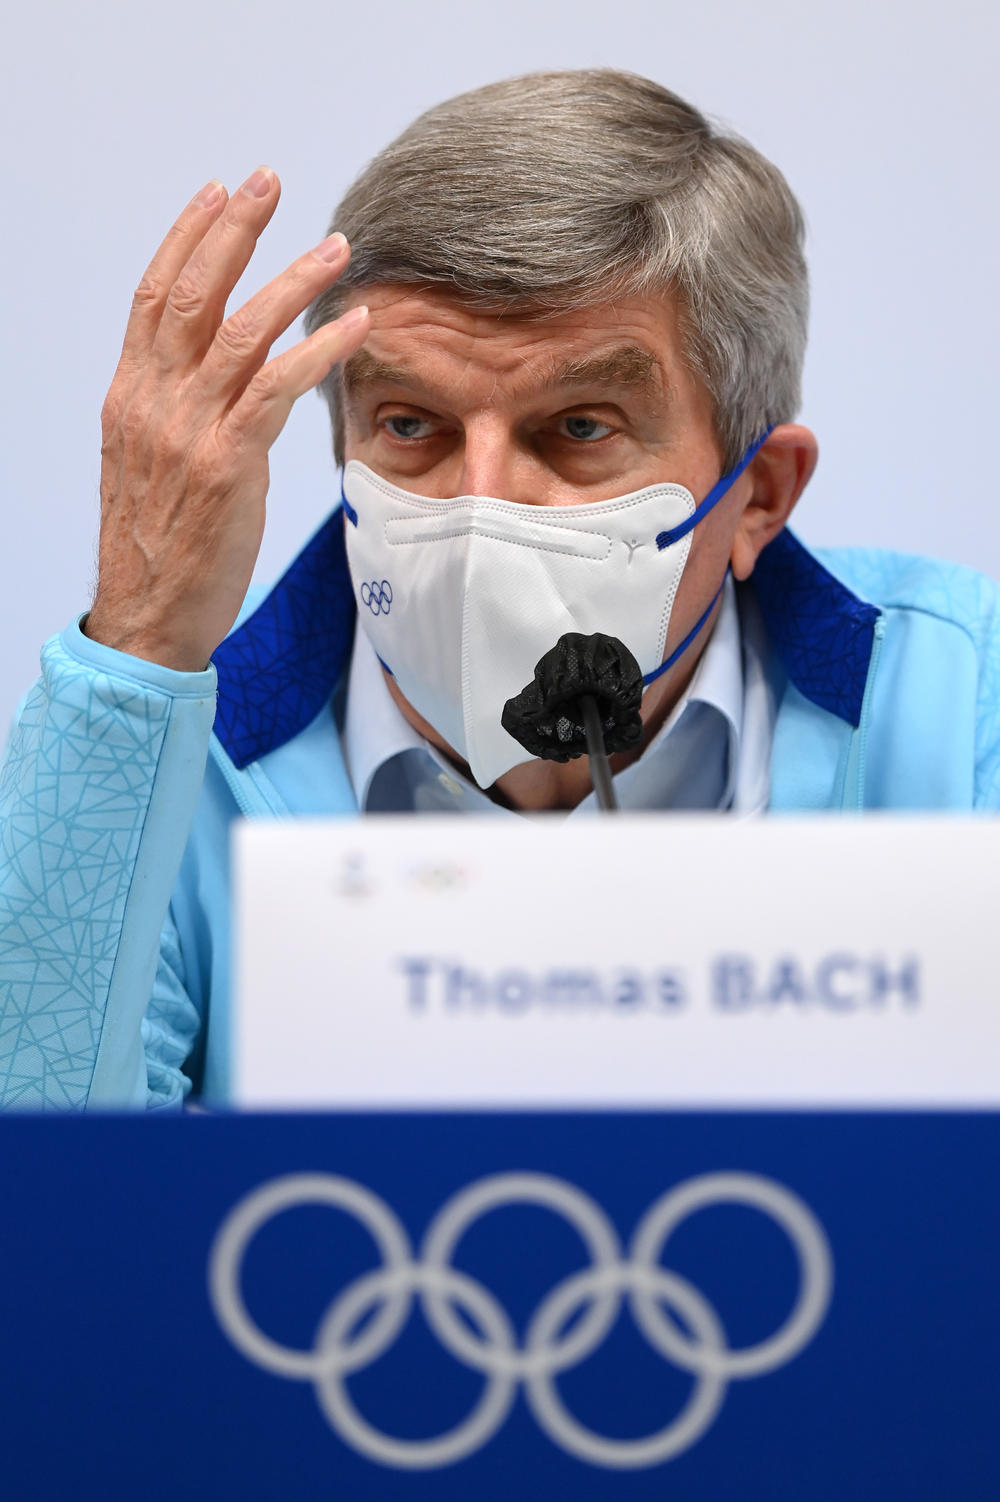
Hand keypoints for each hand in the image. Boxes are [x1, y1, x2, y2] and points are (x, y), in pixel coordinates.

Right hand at [87, 167, 368, 670]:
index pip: (152, 297)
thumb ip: (179, 415)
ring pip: (238, 331)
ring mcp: (188, 432)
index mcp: (130, 398)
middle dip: (232, 230)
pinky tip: (355, 324)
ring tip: (335, 245)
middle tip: (268, 178)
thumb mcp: (154, 467)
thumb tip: (217, 384)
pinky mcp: (228, 465)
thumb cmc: (158, 550)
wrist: (148, 619)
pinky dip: (320, 350)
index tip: (218, 194)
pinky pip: (276, 389)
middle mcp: (152, 403)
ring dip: (291, 279)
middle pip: (191, 294)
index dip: (186, 238)